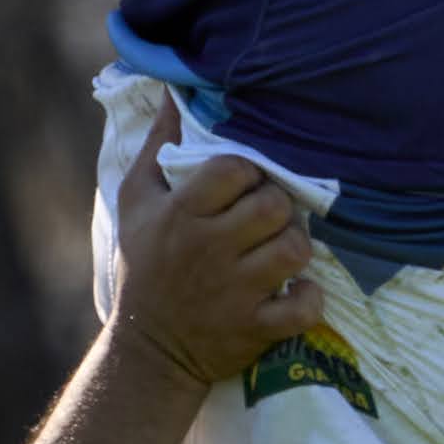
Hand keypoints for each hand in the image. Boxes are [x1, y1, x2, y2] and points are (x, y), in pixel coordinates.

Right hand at [105, 101, 326, 390]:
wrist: (147, 350)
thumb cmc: (145, 266)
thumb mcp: (135, 202)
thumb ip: (156, 146)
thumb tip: (175, 93)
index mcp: (180, 214)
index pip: (233, 169)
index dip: (248, 171)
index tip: (243, 184)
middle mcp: (208, 250)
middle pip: (273, 206)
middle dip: (278, 206)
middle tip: (269, 216)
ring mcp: (234, 292)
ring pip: (293, 250)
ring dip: (296, 246)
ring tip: (282, 248)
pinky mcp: (254, 329)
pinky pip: (303, 308)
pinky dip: (308, 299)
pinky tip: (296, 290)